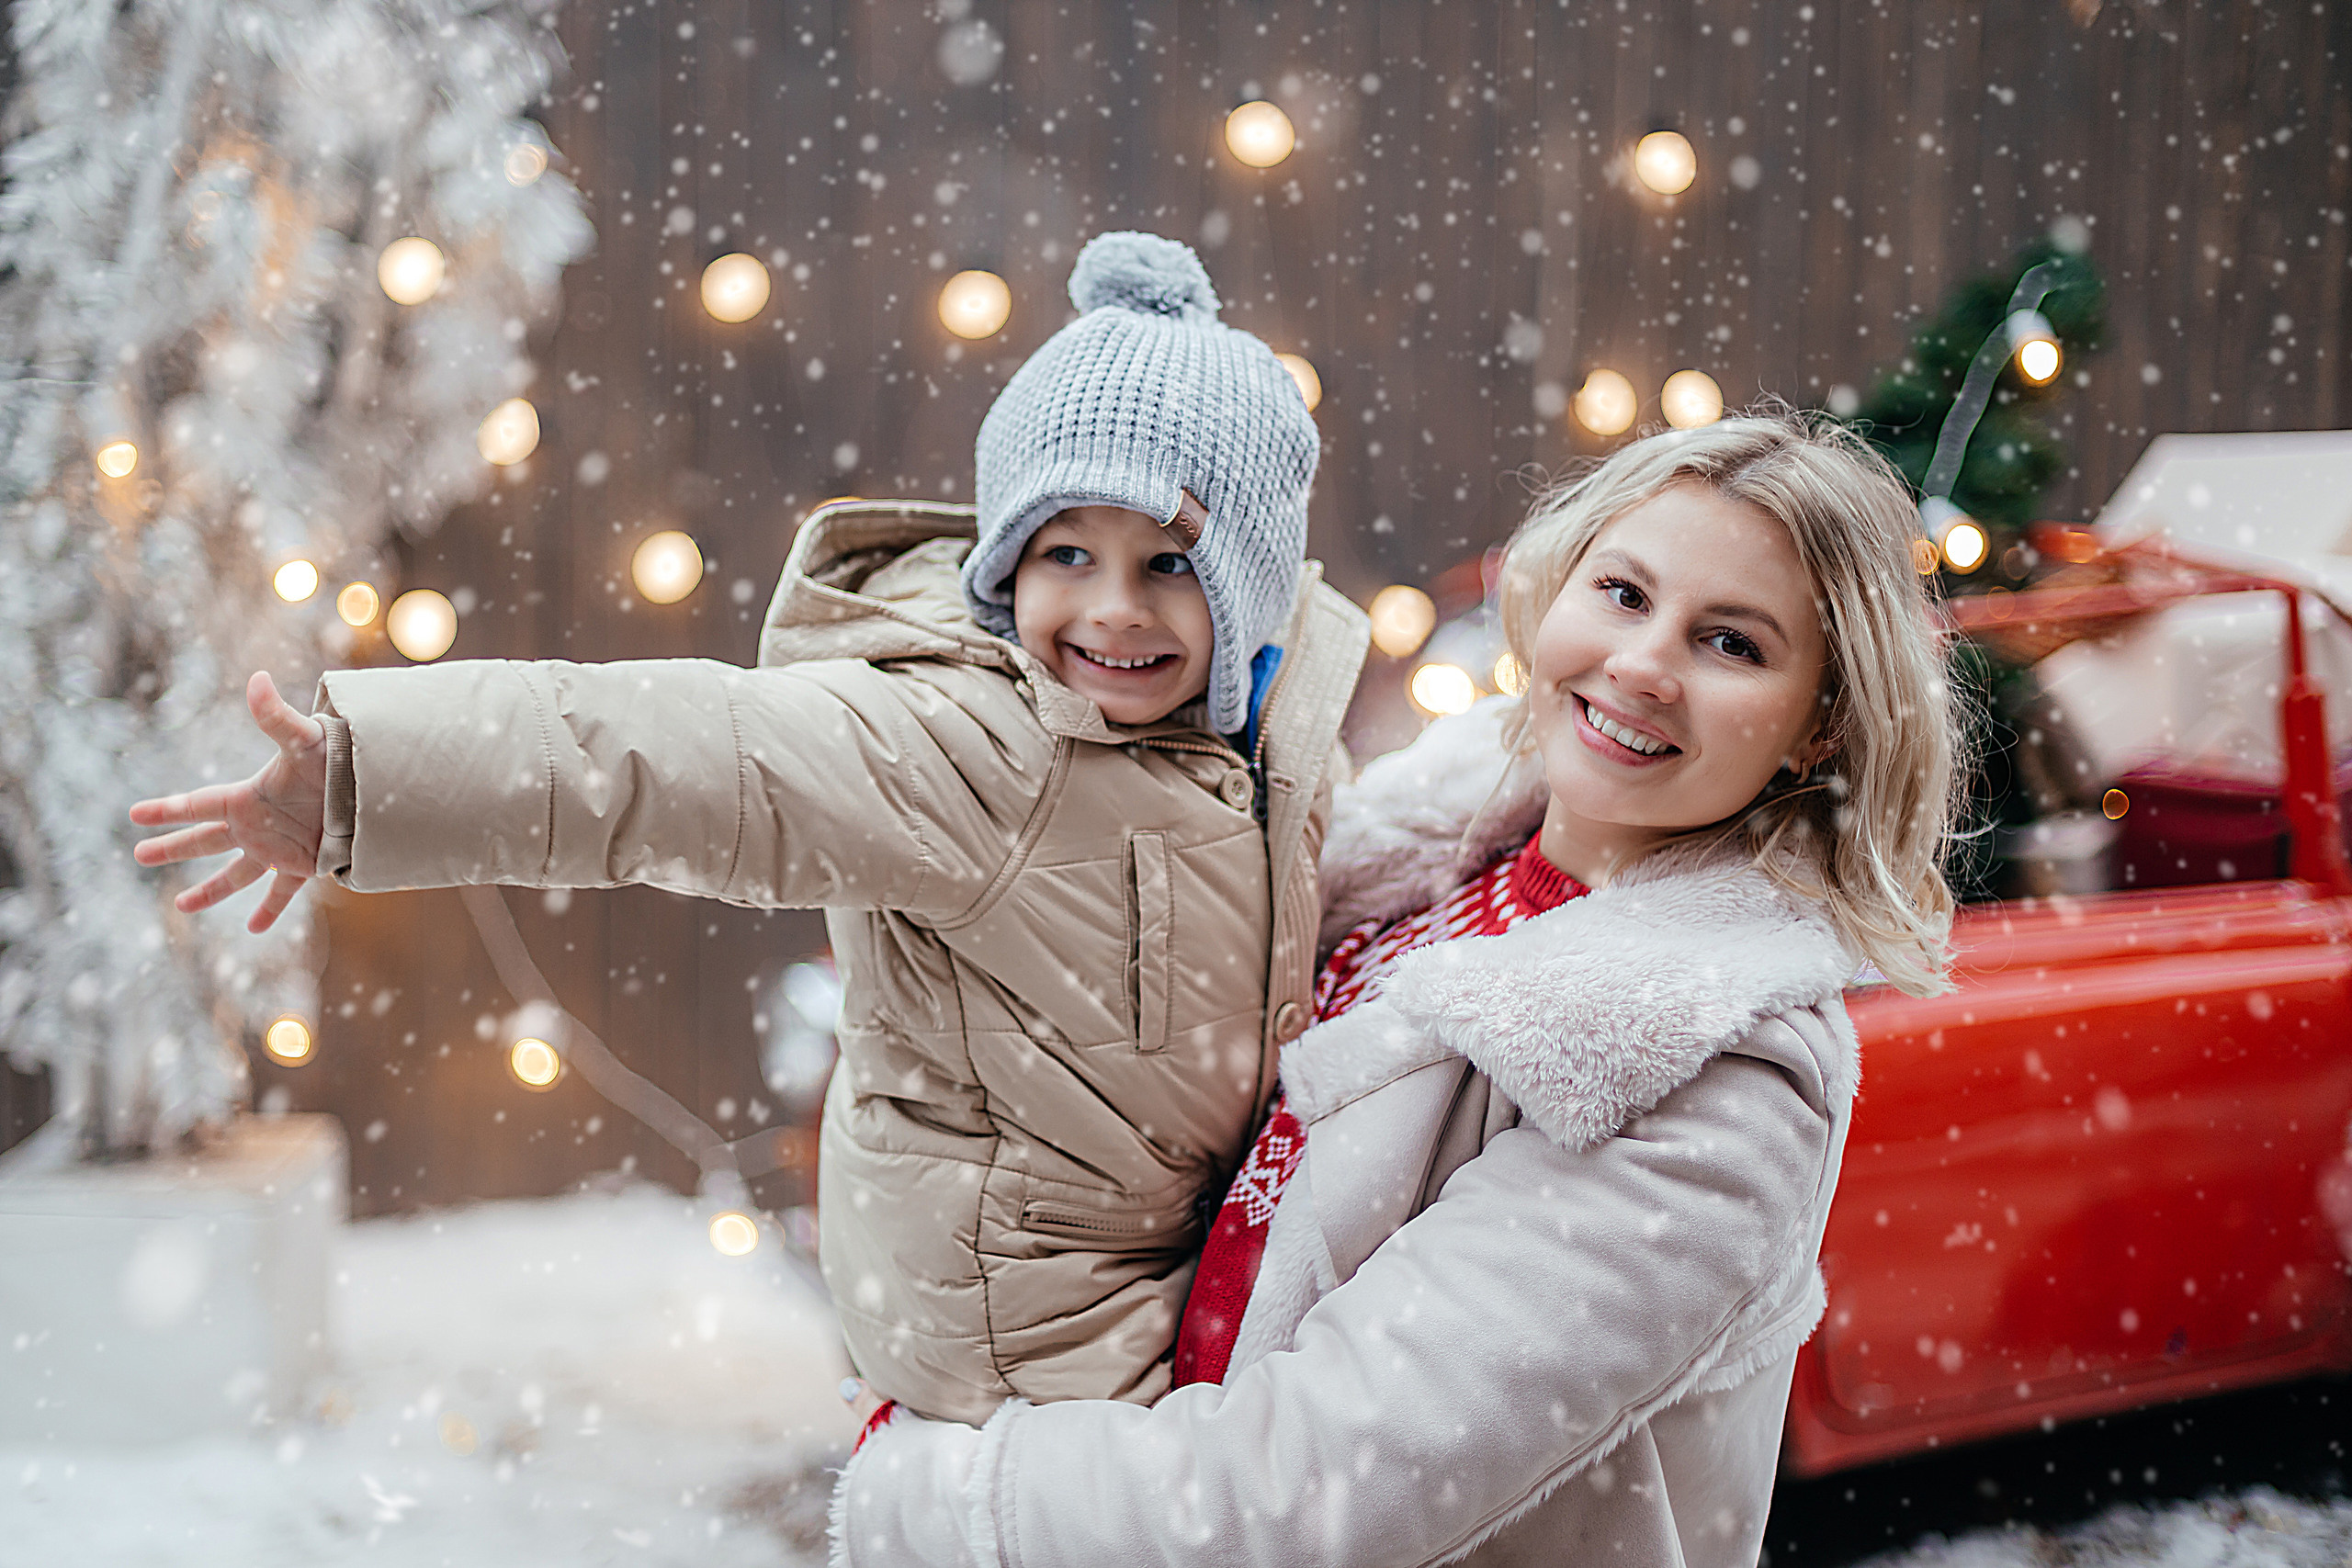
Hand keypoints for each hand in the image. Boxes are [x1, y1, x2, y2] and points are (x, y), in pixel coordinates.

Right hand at [130, 671, 329, 932]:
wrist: (376, 786)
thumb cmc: (338, 758)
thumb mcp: (304, 739)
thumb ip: (275, 716)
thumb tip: (258, 679)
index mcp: (249, 798)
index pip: (198, 805)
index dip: (167, 810)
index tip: (135, 814)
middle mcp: (258, 825)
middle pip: (206, 840)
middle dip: (173, 848)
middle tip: (139, 855)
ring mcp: (280, 847)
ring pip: (237, 874)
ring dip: (211, 890)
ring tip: (183, 907)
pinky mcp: (305, 865)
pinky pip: (282, 891)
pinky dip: (269, 909)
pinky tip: (255, 929)